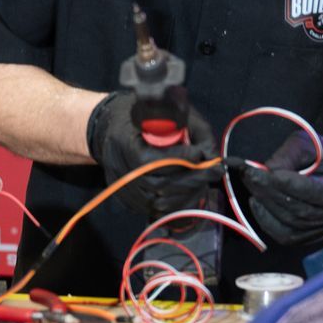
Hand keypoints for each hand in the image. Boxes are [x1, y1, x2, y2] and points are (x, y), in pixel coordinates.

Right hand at [87, 91, 215, 216]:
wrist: (110, 130)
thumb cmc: (143, 118)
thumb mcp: (169, 112)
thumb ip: (193, 131)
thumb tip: (212, 157)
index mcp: (125, 143)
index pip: (153, 160)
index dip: (180, 159)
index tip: (199, 153)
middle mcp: (121, 170)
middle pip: (160, 185)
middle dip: (192, 179)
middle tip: (213, 170)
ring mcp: (124, 189)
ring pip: (160, 202)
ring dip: (187, 194)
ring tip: (204, 180)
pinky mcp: (129, 201)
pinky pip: (156, 210)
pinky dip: (177, 203)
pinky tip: (190, 191)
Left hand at [240, 133, 322, 246]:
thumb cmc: (322, 156)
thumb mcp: (309, 145)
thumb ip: (289, 155)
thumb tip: (265, 169)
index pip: (319, 192)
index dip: (294, 185)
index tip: (271, 172)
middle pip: (301, 209)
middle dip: (271, 191)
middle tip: (249, 174)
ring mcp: (322, 229)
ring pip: (290, 223)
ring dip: (266, 203)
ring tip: (250, 183)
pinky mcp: (307, 237)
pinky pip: (284, 235)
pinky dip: (266, 220)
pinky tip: (256, 202)